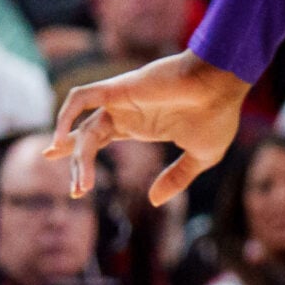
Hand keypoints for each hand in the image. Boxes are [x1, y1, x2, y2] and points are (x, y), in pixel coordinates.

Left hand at [44, 52, 249, 206]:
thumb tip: (154, 201)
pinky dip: (65, 115)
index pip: (99, 142)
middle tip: (76, 193)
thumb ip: (178, 178)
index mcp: (141, 125)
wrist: (224, 83)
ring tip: (82, 187)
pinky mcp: (118, 88)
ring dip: (77, 156)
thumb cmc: (219, 114)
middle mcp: (126, 112)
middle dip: (75, 163)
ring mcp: (120, 100)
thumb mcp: (202, 156)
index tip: (78, 190)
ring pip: (84, 128)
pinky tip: (60, 141)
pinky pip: (80, 98)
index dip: (83, 163)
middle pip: (86, 138)